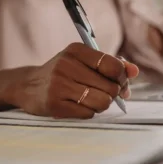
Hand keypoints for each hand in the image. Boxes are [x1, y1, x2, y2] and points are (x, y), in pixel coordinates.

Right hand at [12, 43, 138, 118]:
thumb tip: (134, 71)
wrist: (28, 86)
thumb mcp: (83, 61)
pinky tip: (76, 106)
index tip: (119, 82)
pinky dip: (87, 112)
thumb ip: (111, 65)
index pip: (113, 65)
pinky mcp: (54, 104)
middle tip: (102, 93)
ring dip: (101, 105)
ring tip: (90, 100)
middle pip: (110, 87)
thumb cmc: (63, 73)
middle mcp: (66, 65)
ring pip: (101, 102)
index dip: (122, 78)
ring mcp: (59, 85)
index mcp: (76, 50)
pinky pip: (87, 113)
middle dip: (112, 94)